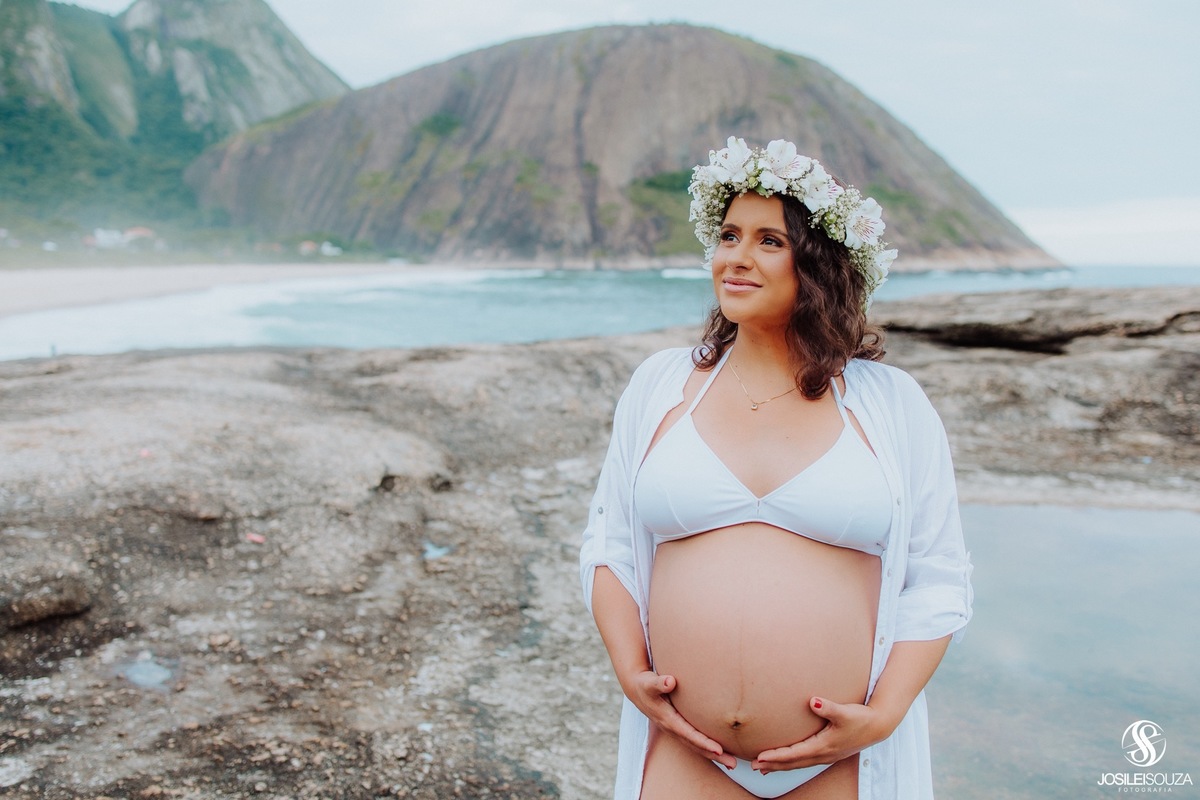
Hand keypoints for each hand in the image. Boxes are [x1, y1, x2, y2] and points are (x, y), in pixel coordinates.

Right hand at [625, 671, 736, 768]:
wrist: (637, 691)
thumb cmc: (645, 685)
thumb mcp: (649, 683)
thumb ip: (659, 682)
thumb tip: (670, 681)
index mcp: (667, 719)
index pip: (688, 734)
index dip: (703, 742)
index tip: (719, 749)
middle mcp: (672, 728)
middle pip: (695, 746)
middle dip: (714, 755)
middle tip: (733, 764)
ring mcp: (676, 730)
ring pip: (696, 746)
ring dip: (714, 756)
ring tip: (733, 764)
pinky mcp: (679, 728)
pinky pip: (695, 741)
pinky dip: (708, 748)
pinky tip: (722, 752)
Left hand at [751, 696, 893, 772]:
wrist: (878, 726)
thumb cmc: (861, 719)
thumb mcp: (846, 712)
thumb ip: (829, 707)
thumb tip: (814, 702)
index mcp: (823, 746)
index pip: (794, 754)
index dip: (776, 756)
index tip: (759, 756)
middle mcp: (823, 754)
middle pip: (792, 763)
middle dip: (772, 765)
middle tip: (753, 766)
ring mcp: (825, 755)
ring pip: (797, 764)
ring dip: (779, 766)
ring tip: (762, 768)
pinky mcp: (828, 752)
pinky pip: (804, 761)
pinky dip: (791, 763)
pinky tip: (785, 762)